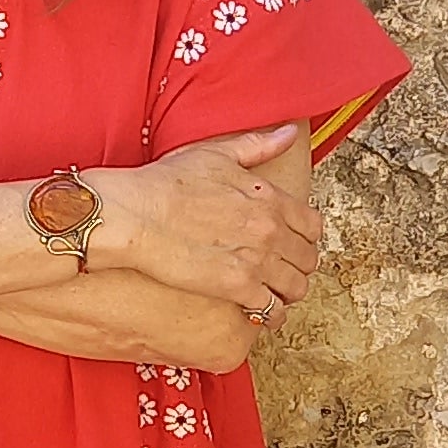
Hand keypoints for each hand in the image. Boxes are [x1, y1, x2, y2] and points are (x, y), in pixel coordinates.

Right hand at [89, 128, 319, 316]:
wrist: (135, 215)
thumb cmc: (166, 183)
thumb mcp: (216, 153)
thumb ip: (258, 145)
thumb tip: (289, 133)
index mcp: (269, 198)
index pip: (312, 225)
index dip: (305, 237)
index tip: (293, 243)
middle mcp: (270, 230)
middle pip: (308, 258)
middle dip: (298, 265)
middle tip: (283, 270)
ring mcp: (257, 260)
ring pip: (297, 287)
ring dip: (289, 291)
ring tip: (274, 293)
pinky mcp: (237, 287)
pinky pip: (272, 310)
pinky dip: (272, 315)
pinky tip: (260, 313)